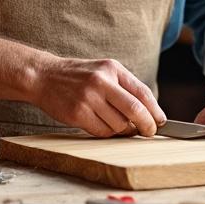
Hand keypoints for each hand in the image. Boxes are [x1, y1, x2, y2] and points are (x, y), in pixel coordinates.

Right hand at [28, 54, 165, 137]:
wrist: (44, 76)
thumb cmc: (78, 76)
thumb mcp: (103, 70)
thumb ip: (124, 86)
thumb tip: (148, 111)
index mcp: (112, 69)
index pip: (142, 92)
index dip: (155, 110)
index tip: (160, 121)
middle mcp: (101, 82)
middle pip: (134, 110)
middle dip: (147, 125)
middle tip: (149, 132)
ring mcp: (88, 98)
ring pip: (119, 124)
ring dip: (124, 130)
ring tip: (120, 126)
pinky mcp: (77, 114)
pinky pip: (102, 132)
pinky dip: (108, 133)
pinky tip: (104, 126)